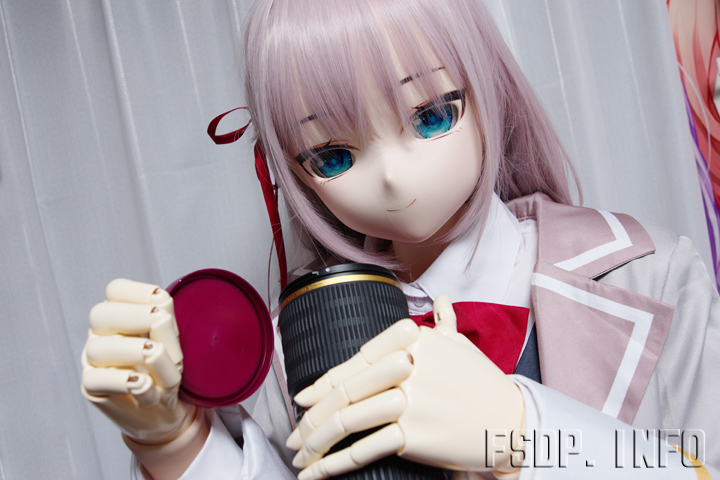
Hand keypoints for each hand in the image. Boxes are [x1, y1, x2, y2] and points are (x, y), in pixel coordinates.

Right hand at [81, 279, 193, 444]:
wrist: (165, 411)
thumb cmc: (167, 371)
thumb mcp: (174, 345)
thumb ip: (166, 324)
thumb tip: (158, 315)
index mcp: (120, 315)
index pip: (116, 290)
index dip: (140, 293)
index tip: (163, 305)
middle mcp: (101, 335)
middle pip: (100, 314)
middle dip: (136, 317)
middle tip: (160, 328)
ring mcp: (92, 361)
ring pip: (99, 349)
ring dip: (138, 353)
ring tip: (162, 361)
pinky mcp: (91, 388)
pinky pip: (97, 380)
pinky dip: (126, 382)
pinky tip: (147, 385)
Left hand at [286, 295, 525, 479]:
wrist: (513, 421)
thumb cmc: (483, 384)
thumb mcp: (462, 346)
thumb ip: (444, 323)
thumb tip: (441, 301)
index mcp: (411, 338)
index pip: (355, 360)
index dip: (322, 383)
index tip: (301, 399)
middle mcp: (407, 363)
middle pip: (345, 391)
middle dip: (311, 418)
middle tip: (293, 436)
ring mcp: (410, 397)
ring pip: (348, 418)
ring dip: (316, 443)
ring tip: (301, 457)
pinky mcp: (414, 432)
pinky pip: (365, 447)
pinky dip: (335, 464)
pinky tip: (318, 473)